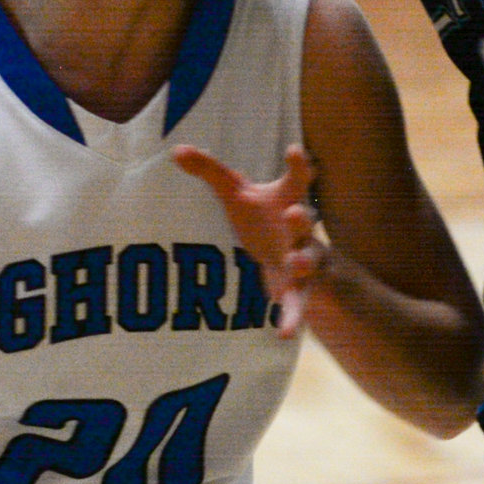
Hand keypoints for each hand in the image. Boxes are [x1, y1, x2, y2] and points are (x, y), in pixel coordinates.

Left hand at [173, 142, 326, 338]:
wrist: (282, 252)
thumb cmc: (258, 215)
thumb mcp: (233, 191)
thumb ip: (208, 169)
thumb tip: (175, 150)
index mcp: (286, 200)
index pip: (296, 179)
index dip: (298, 165)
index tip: (294, 151)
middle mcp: (297, 229)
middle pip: (306, 222)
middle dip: (302, 218)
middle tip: (294, 212)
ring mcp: (300, 259)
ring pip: (308, 260)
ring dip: (304, 261)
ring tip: (294, 263)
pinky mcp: (296, 289)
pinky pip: (298, 304)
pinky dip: (292, 318)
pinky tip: (283, 334)